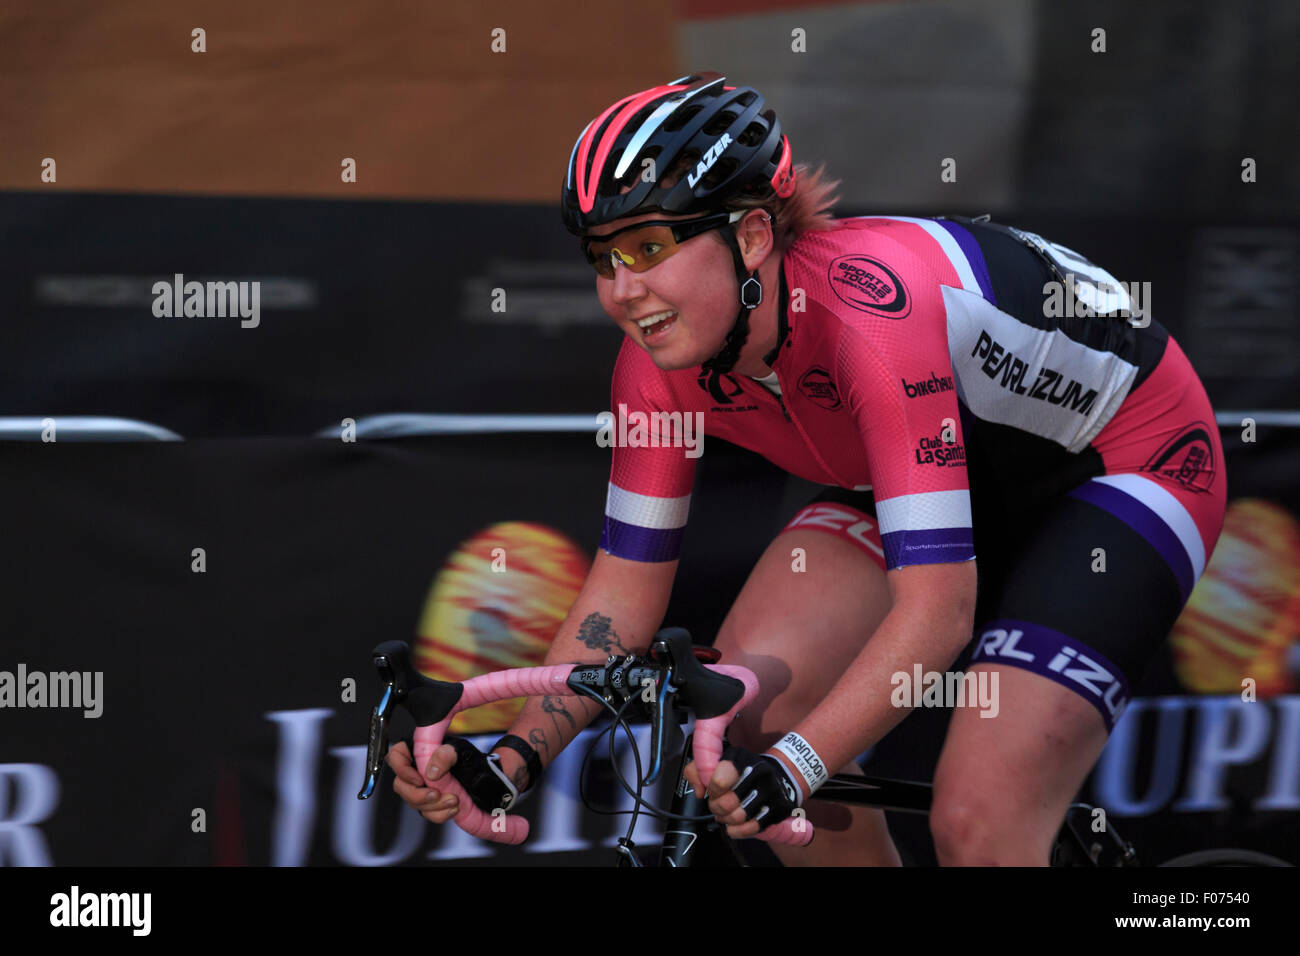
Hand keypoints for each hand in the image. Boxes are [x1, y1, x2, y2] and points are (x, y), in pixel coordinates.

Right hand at [387, 739, 460, 823]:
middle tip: (436, 794)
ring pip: (413, 802)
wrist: (480, 776)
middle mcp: (414, 770)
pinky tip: (453, 809)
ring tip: (453, 800)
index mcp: (417, 751)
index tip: (419, 779)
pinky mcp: (428, 802)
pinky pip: (426, 813)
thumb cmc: (466, 758)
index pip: (396, 756)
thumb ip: (445, 755)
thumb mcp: (459, 751)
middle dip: (418, 795)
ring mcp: (419, 787)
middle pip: (400, 785)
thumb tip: (431, 772)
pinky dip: (439, 814)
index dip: (401, 770)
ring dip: (433, 806)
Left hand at [683, 744, 803, 838]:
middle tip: (717, 805)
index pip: (718, 781)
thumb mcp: (716, 762)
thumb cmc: (740, 772)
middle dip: (716, 807)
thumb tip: (700, 791)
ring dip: (726, 819)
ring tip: (726, 814)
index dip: (711, 791)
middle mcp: (760, 772)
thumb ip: (697, 771)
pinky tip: (735, 824)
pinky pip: (752, 828)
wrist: (774, 776)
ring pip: (738, 817)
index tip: (713, 790)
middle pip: (726, 803)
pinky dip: (738, 830)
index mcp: (741, 758)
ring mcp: (772, 790)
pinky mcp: (779, 808)